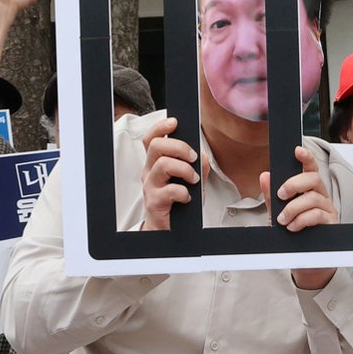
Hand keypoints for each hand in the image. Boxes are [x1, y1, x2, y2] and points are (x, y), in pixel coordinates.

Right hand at [139, 116, 202, 231]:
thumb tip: (202, 156)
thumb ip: (197, 168)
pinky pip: (169, 190)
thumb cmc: (179, 204)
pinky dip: (183, 192)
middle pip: (156, 146)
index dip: (160, 127)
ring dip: (184, 169)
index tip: (175, 123)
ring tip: (194, 179)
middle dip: (179, 147)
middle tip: (192, 157)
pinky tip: (188, 197)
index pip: (151, 139)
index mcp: (156, 164)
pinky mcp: (155, 202)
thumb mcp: (192, 183)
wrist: (171, 230)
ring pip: (162, 164)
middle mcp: (150, 173)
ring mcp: (150, 187)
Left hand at [263, 145, 337, 291]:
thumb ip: (272, 197)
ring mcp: (327, 210)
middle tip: (281, 195)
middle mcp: (320, 197)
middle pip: (313, 179)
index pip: (310, 168)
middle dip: (294, 184)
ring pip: (312, 198)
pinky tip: (293, 227)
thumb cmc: (293, 236)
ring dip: (293, 208)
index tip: (296, 151)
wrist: (304, 260)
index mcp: (308, 190)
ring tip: (284, 220)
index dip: (306, 157)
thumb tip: (265, 176)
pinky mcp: (330, 224)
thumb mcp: (278, 215)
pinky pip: (317, 215)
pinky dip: (301, 220)